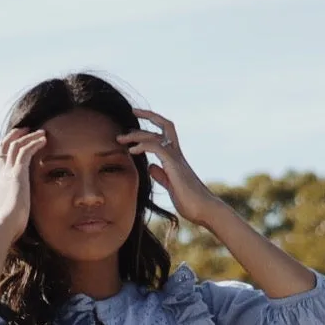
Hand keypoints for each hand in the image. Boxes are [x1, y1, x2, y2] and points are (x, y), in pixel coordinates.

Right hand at [0, 127, 46, 241]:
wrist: (2, 226)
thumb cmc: (6, 228)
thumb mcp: (8, 216)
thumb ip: (12, 212)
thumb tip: (16, 222)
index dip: (6, 151)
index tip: (15, 146)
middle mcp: (0, 174)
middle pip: (4, 147)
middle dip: (14, 137)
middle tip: (25, 130)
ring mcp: (7, 172)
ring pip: (16, 145)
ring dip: (28, 136)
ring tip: (39, 132)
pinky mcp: (17, 172)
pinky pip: (25, 150)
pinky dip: (34, 142)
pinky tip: (44, 139)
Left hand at [116, 110, 218, 226]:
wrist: (204, 210)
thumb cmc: (190, 202)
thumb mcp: (171, 186)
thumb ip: (161, 175)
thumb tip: (151, 166)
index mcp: (176, 158)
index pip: (165, 133)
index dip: (152, 124)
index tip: (136, 121)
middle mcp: (177, 153)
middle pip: (164, 125)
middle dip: (147, 116)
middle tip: (130, 113)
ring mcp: (176, 158)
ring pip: (156, 135)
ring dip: (136, 135)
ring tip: (121, 138)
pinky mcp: (174, 164)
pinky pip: (156, 146)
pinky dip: (142, 145)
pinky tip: (132, 150)